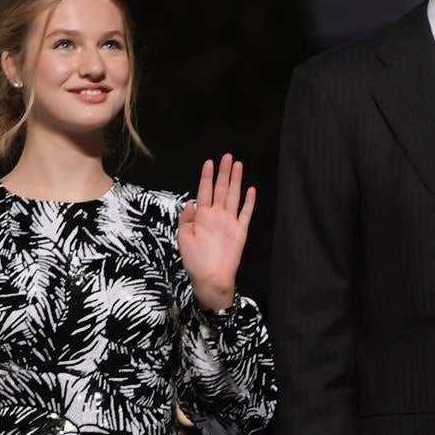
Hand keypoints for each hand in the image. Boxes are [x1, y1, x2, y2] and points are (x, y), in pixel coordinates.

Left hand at [179, 152, 255, 312]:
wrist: (211, 278)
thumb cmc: (195, 261)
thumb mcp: (183, 239)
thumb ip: (186, 219)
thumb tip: (190, 202)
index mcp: (202, 216)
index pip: (204, 191)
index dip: (206, 177)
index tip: (209, 162)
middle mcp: (216, 215)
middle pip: (221, 189)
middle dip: (223, 172)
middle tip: (227, 156)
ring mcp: (229, 222)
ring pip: (234, 196)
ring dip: (236, 181)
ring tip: (238, 165)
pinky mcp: (240, 231)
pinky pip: (245, 214)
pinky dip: (249, 202)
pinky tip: (251, 190)